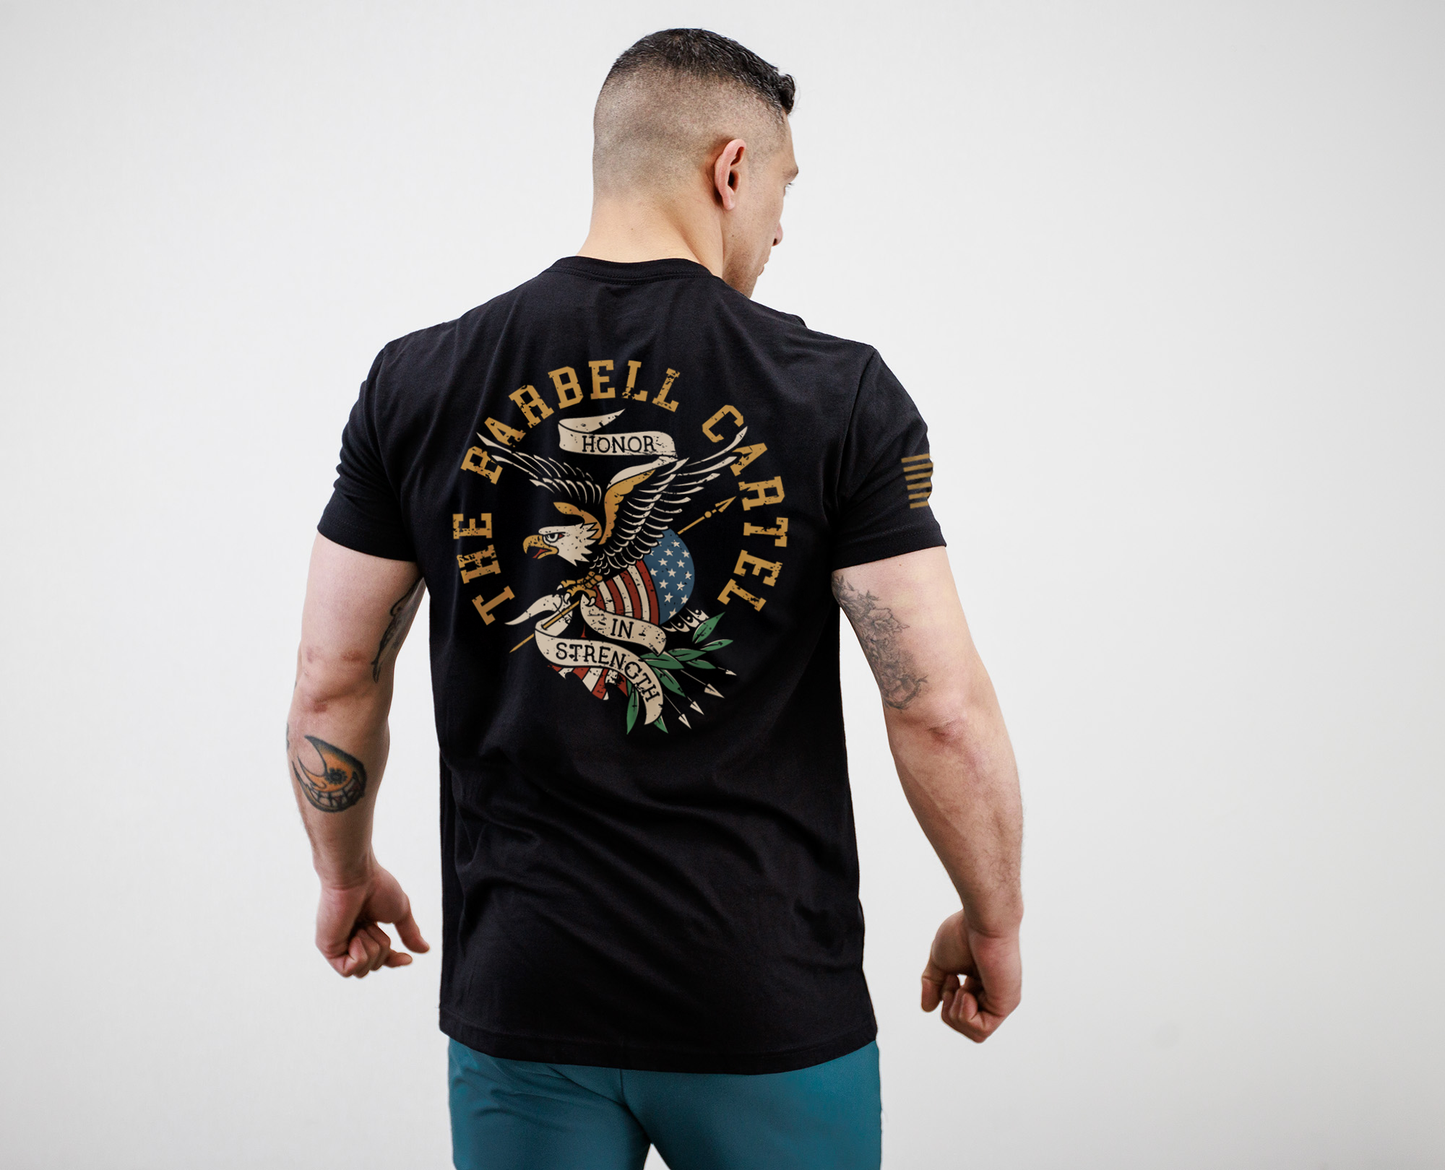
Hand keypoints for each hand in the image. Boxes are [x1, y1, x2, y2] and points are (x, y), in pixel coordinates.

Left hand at [316, 862, 429, 977]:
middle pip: (374, 966)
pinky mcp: (327, 949)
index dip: (394, 960)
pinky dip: (359, 953)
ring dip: (371, 947)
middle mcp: (348, 939)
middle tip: (373, 923)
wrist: (356, 876)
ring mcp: (337, 945)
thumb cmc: (376, 886)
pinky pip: (349, 970)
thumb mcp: (400, 912)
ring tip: (362, 925)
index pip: (380, 956)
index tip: (408, 959)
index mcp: (364, 930)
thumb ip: (409, 933)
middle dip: (382, 947)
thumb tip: (425, 949)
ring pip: (362, 971)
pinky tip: (354, 934)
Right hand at [920, 910, 1020, 1041]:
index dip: (947, 1001)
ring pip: (974, 1034)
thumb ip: (934, 984)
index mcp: (981, 984)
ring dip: (956, 1013)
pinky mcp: (1005, 1004)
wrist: (981, 920)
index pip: (963, 1012)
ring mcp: (1001, 1001)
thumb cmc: (964, 932)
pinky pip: (981, 1030)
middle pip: (966, 1026)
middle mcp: (993, 995)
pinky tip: (967, 991)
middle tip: (953, 982)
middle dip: (949, 1011)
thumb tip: (927, 1008)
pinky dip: (965, 1014)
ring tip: (960, 987)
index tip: (950, 975)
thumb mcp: (940, 962)